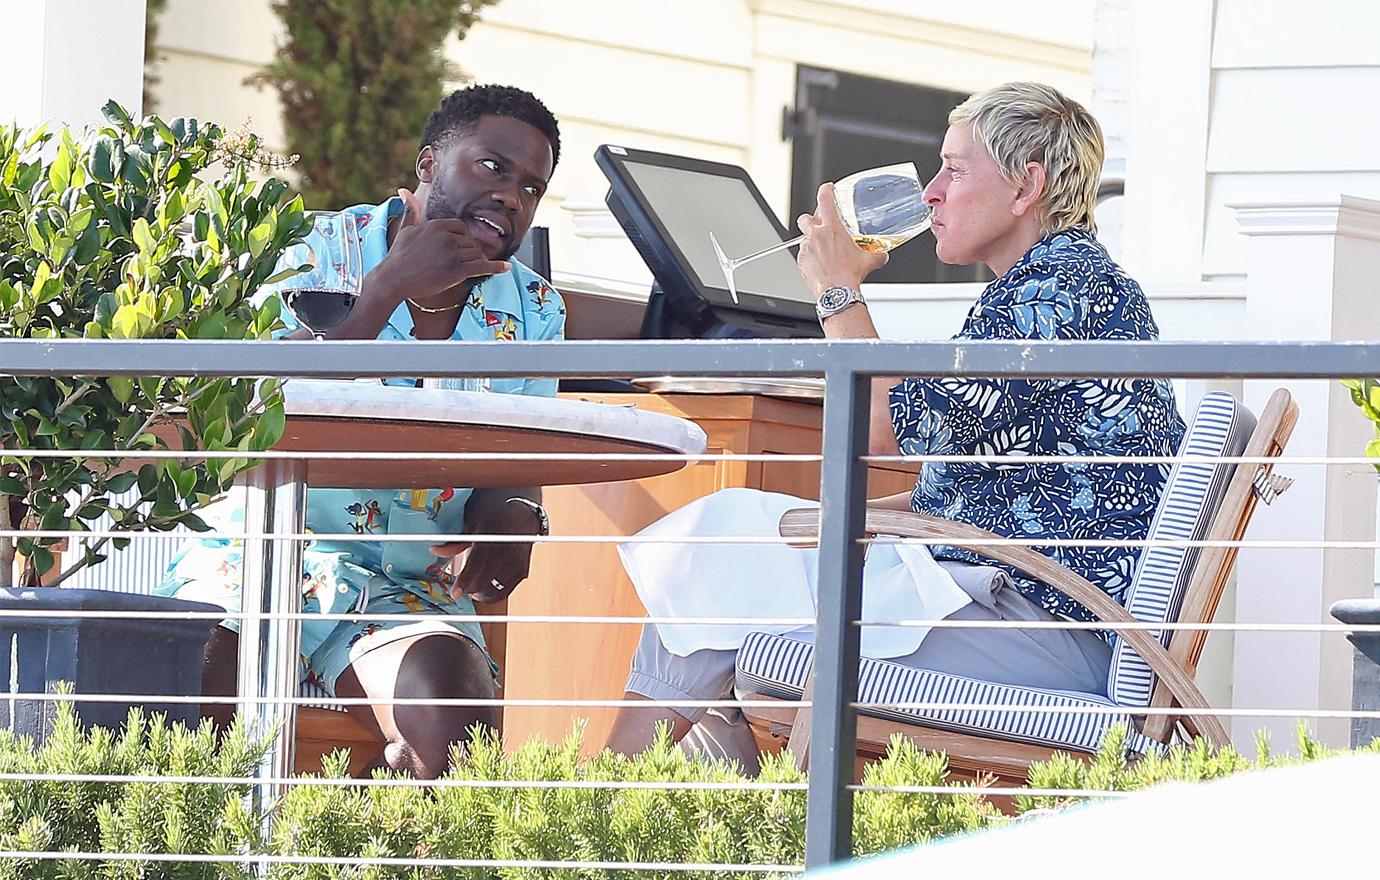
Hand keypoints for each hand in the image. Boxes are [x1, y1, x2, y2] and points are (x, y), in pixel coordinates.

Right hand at [361, 188, 510, 308]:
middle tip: (452, 264)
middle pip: (470, 243)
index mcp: (438, 225)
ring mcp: (453, 253)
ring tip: (459, 271)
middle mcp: (447, 237)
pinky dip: (496, 268)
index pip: (461, 228)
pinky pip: (482, 267)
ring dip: (473, 263)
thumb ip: (411, 210)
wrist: (393, 279)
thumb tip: (404, 190)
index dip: (461, 240)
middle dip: (466, 253)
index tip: (455, 249)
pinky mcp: (457, 270)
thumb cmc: (399, 255)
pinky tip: (506, 268)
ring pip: (476, 255)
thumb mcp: (406, 229)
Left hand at [430, 490, 542, 603]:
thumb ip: (455, 543)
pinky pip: (506, 591)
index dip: (464, 583)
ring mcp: (516, 564)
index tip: (455, 593)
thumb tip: (434, 550)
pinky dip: (494, 594)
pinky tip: (486, 588)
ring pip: (496, 591)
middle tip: (461, 590)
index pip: (475, 567)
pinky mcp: (522, 572)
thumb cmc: (495, 520)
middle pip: (484, 582)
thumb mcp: (473, 526)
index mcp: (490, 541)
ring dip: (482, 594)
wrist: (522, 517)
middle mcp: (505, 553)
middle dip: (470, 590)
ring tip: (473, 590)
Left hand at [796, 182, 888, 296]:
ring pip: (804, 238)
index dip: (826, 190)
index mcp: (832, 228)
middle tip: (820, 224)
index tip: (828, 188)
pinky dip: (810, 257)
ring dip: (812, 241)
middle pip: (806, 217)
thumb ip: (877, 255)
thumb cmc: (849, 276)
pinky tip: (819, 264)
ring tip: (822, 251)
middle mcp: (816, 235)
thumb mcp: (868, 261)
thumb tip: (882, 255)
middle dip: (811, 219)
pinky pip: (803, 255)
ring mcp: (806, 248)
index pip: (825, 199)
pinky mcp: (801, 261)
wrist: (837, 293)